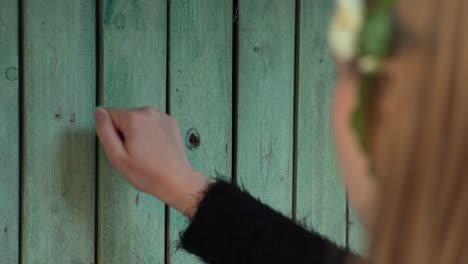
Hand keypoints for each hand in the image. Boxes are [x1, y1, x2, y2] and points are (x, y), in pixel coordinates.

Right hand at [95, 106, 209, 217]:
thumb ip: (104, 131)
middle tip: (133, 153)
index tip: (123, 148)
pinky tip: (156, 148)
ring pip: (138, 119)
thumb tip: (99, 111)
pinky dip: (151, 132)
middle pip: (124, 117)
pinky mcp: (171, 122)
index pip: (109, 115)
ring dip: (138, 132)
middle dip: (125, 132)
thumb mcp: (117, 157)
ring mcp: (162, 116)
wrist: (176, 180)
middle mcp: (149, 111)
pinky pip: (152, 123)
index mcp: (134, 118)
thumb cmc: (146, 173)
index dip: (112, 133)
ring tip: (145, 152)